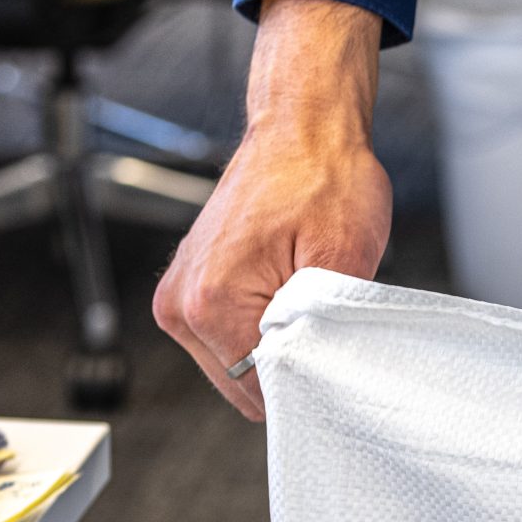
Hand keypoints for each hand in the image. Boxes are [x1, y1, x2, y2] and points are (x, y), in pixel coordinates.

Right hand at [154, 0, 391, 419]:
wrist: (302, 129)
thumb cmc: (324, 179)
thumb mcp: (345, 261)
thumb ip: (325, 333)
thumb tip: (321, 382)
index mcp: (210, 304)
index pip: (262, 392)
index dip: (308, 381)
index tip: (334, 355)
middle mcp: (180, 305)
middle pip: (244, 386)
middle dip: (289, 363)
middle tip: (322, 316)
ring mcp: (177, 298)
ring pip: (236, 367)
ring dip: (274, 345)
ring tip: (301, 296)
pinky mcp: (186, 289)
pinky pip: (228, 339)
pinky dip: (260, 329)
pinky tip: (283, 295)